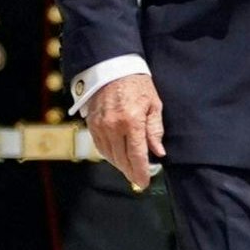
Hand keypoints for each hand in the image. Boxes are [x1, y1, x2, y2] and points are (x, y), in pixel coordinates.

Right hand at [83, 74, 165, 192]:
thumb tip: (158, 152)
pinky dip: (109, 155)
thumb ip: (155, 130)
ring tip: (130, 170)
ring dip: (120, 165)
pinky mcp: (92, 124)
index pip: (136, 155)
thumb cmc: (137, 84)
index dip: (141, 172)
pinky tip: (117, 157)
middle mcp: (113, 126)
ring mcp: (100, 126)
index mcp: (132, 121)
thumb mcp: (154, 104)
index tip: (145, 182)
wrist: (112, 67)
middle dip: (131, 172)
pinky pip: (100, 146)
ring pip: (110, 155)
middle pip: (122, 159)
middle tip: (138, 179)